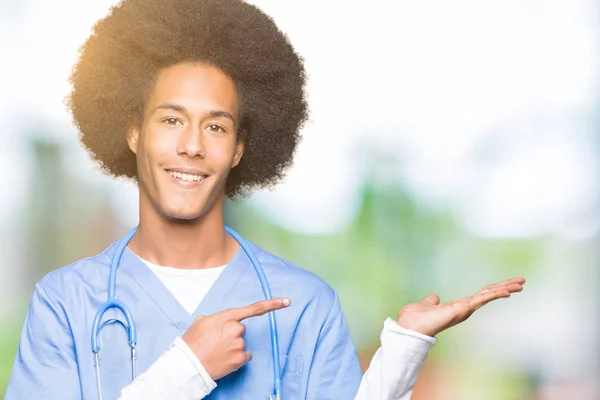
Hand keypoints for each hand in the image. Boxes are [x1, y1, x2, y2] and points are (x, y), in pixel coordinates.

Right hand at [182, 297, 290, 379]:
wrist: (188, 364)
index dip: (272, 304)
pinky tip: (224, 359)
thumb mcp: (200, 322)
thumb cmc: (192, 343)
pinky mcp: (240, 358)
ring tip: (217, 351)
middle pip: (241, 329)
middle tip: (217, 341)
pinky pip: (245, 356)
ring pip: (241, 343)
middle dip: (232, 334)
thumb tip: (217, 321)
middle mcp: (236, 328)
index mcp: (227, 317)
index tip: (286, 302)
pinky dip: (237, 358)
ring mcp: (239, 344)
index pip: (254, 309)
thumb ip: (214, 318)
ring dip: (232, 346)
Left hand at [396, 277, 524, 336]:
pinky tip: (507, 290)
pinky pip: (482, 299)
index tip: (508, 284)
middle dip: (506, 287)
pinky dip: (494, 294)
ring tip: (521, 283)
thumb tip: (434, 297)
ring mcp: (465, 309)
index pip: (481, 295)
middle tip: (522, 281)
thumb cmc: (415, 319)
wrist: (410, 327)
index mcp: (458, 306)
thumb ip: (431, 302)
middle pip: (489, 294)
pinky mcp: (463, 309)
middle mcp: (464, 308)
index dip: (494, 289)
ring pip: (489, 295)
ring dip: (505, 288)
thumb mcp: (425, 305)